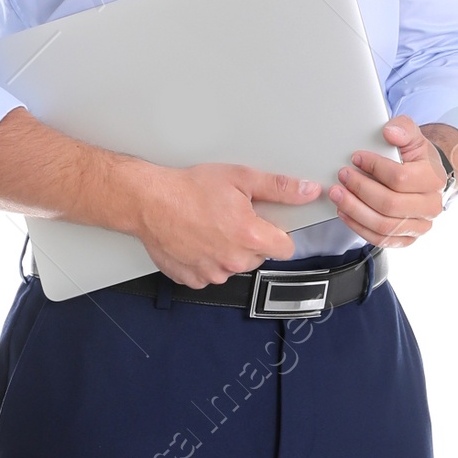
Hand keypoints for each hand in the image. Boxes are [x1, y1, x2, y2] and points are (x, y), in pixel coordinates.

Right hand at [130, 162, 323, 287]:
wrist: (149, 201)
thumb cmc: (188, 188)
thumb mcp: (240, 178)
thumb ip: (279, 187)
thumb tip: (308, 191)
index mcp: (250, 237)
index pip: (286, 249)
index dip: (278, 234)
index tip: (265, 225)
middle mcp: (233, 261)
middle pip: (259, 257)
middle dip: (251, 240)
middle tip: (230, 219)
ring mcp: (212, 273)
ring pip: (234, 267)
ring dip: (228, 252)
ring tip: (210, 228)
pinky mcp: (193, 279)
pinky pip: (211, 274)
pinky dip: (207, 261)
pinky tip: (197, 241)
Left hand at [330, 116, 457, 246]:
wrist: (425, 179)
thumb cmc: (416, 159)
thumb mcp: (413, 137)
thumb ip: (404, 128)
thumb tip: (391, 132)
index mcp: (434, 179)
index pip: (399, 178)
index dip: (374, 167)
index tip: (356, 157)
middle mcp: (431, 207)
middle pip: (389, 204)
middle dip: (360, 189)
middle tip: (342, 176)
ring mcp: (420, 226)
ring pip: (383, 225)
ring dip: (355, 210)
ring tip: (338, 195)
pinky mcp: (407, 240)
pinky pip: (380, 240)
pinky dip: (358, 227)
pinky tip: (345, 212)